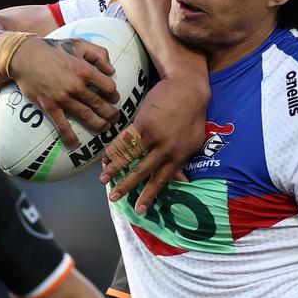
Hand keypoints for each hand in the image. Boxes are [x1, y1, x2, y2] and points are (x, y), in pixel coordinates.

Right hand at [9, 35, 119, 145]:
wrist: (24, 56)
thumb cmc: (53, 49)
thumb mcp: (79, 44)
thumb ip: (99, 54)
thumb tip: (111, 70)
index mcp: (85, 71)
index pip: (108, 87)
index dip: (113, 93)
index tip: (113, 97)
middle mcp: (76, 86)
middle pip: (100, 104)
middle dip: (111, 113)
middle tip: (115, 118)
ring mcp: (63, 98)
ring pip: (86, 116)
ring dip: (98, 124)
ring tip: (105, 128)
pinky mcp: (50, 106)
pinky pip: (62, 124)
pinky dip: (69, 136)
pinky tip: (75, 144)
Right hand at [100, 74, 209, 212]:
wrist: (187, 88)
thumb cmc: (192, 114)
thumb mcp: (194, 141)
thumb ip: (184, 161)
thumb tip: (182, 180)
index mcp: (179, 156)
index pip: (162, 180)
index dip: (149, 195)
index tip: (139, 209)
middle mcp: (166, 149)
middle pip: (143, 172)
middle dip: (127, 187)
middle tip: (115, 199)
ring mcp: (153, 136)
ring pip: (131, 158)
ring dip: (115, 170)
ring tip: (103, 181)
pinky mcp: (143, 123)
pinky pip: (125, 141)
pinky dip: (113, 151)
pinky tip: (105, 159)